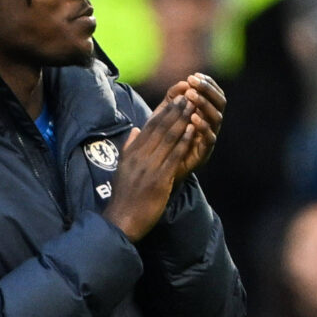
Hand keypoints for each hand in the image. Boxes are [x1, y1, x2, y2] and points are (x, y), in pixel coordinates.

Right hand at [103, 89, 205, 241]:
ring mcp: (149, 167)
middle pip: (160, 129)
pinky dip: (184, 141)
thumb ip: (129, 148)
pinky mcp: (159, 179)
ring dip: (183, 121)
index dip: (163, 112)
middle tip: (188, 96)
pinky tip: (193, 130)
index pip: (148, 127)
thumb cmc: (124, 197)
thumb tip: (135, 130)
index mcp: (131, 154)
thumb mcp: (122, 169)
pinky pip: (174, 155)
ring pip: (168, 139)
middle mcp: (139, 157)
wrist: (122, 220)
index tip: (175, 99)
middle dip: (175, 111)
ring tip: (194, 106)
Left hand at [159, 72, 223, 176]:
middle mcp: (211, 123)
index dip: (207, 84)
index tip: (194, 75)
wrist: (158, 168)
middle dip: (208, 90)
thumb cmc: (162, 138)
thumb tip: (182, 82)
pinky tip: (193, 118)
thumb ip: (172, 98)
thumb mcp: (164, 115)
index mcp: (204, 112)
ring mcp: (209, 137)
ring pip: (217, 118)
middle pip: (220, 102)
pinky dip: (203, 127)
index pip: (213, 94)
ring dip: (205, 105)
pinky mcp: (205, 152)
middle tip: (194, 82)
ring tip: (192, 97)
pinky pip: (209, 138)